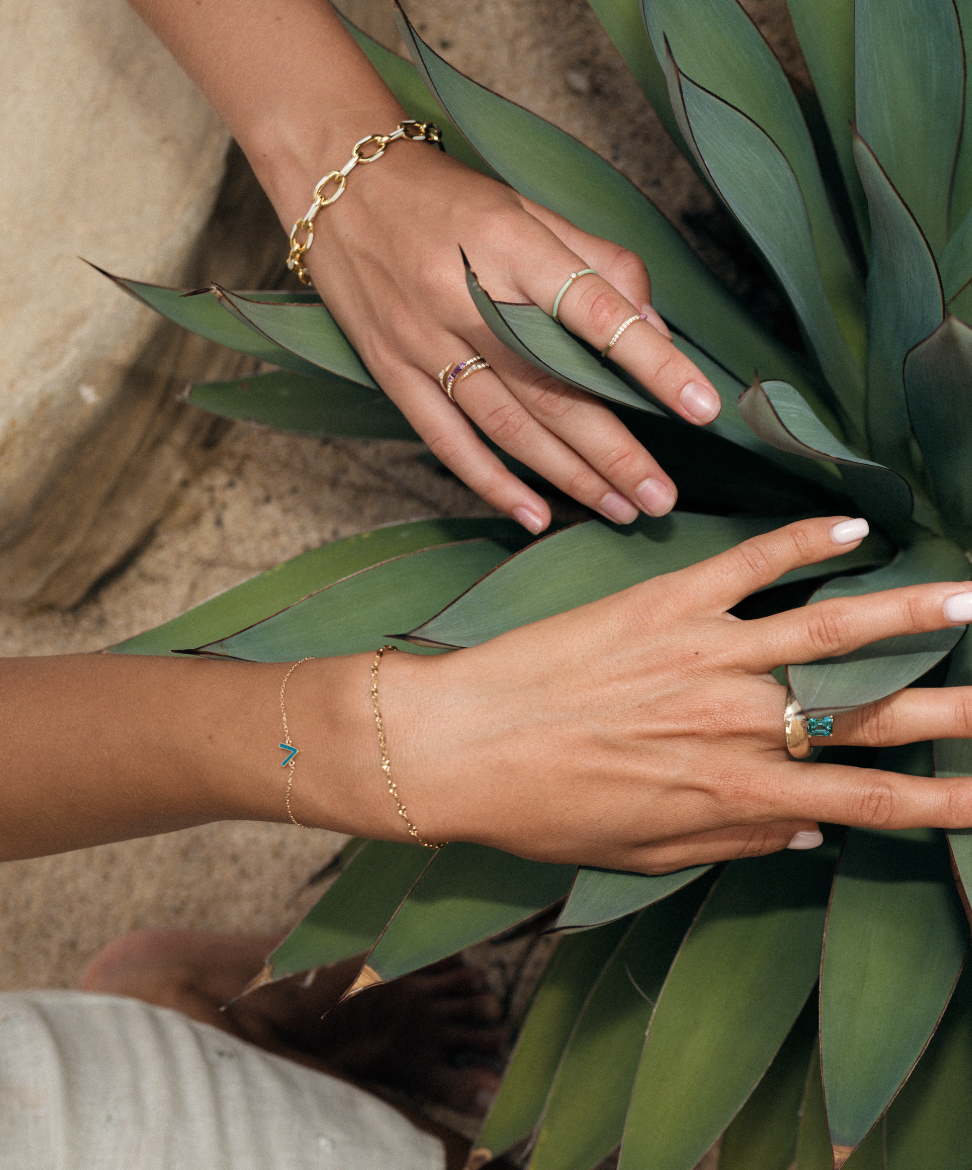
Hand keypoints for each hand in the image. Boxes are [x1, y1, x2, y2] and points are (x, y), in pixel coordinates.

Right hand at [296, 141, 721, 533]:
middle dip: (615, 451)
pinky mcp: (392, 371)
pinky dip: (491, 482)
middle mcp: (464, 299)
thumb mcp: (525, 206)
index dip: (652, 361)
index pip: (594, 310)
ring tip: (620, 509)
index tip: (702, 408)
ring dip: (568, 475)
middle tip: (661, 498)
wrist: (337, 185)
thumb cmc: (446, 196)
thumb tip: (651, 324)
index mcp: (509, 244)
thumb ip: (593, 260)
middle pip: (553, 389)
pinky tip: (534, 514)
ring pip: (507, 425)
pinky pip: (447, 439)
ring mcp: (422, 341)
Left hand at [371, 517, 971, 870]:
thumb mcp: (642, 852)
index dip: (948, 802)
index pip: (871, 800)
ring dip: (909, 611)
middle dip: (957, 706)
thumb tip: (810, 828)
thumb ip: (735, 841)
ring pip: (832, 626)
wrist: (457, 745)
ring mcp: (706, 652)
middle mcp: (739, 720)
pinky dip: (803, 540)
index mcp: (736, 791)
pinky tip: (854, 524)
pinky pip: (749, 563)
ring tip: (969, 597)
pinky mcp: (665, 601)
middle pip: (876, 711)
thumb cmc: (542, 811)